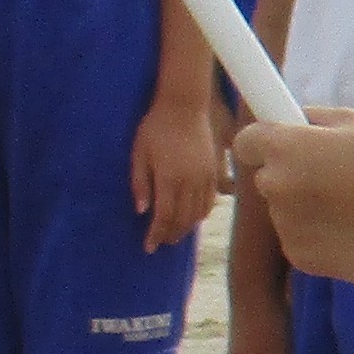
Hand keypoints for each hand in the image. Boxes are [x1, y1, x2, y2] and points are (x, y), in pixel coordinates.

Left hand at [133, 91, 224, 249]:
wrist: (184, 106)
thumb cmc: (155, 127)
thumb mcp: (139, 153)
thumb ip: (140, 182)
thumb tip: (141, 211)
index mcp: (169, 178)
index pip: (164, 216)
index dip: (156, 234)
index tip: (148, 247)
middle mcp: (190, 182)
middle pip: (183, 219)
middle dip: (170, 234)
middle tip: (160, 242)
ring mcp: (205, 177)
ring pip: (198, 213)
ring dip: (186, 227)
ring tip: (175, 234)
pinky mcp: (214, 171)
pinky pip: (210, 200)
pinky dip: (202, 214)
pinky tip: (193, 217)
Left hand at [228, 110, 353, 288]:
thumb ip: (312, 118)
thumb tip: (293, 120)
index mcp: (284, 148)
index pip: (245, 143)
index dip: (263, 144)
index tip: (279, 147)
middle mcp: (277, 186)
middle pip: (268, 179)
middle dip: (292, 177)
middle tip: (336, 178)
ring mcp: (286, 225)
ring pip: (286, 213)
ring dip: (308, 210)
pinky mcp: (301, 257)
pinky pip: (300, 241)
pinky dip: (320, 238)